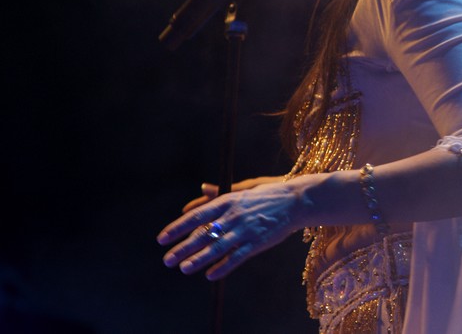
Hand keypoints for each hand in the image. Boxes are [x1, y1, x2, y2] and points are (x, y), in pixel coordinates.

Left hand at [157, 179, 302, 279]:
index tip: (162, 238)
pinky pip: (236, 257)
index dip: (177, 228)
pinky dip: (222, 267)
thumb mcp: (244, 190)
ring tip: (183, 268)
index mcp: (228, 201)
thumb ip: (221, 193)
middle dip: (182, 248)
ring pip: (216, 248)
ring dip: (198, 259)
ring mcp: (245, 230)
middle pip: (202, 234)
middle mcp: (233, 216)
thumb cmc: (269, 196)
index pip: (196, 216)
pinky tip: (210, 275)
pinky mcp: (257, 242)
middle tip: (167, 260)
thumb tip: (203, 188)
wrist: (296, 201)